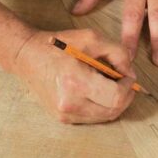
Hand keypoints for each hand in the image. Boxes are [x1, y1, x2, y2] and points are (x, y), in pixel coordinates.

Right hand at [12, 29, 135, 123]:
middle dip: (125, 96)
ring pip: (105, 117)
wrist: (27, 56)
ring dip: (114, 102)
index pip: (116, 97)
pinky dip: (101, 106)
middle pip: (113, 111)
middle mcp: (70, 103)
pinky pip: (93, 118)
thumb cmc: (58, 45)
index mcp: (76, 82)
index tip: (127, 75)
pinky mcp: (63, 118)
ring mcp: (65, 114)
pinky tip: (97, 91)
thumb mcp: (91, 39)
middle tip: (123, 81)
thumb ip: (118, 53)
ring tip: (109, 85)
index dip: (128, 87)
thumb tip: (130, 73)